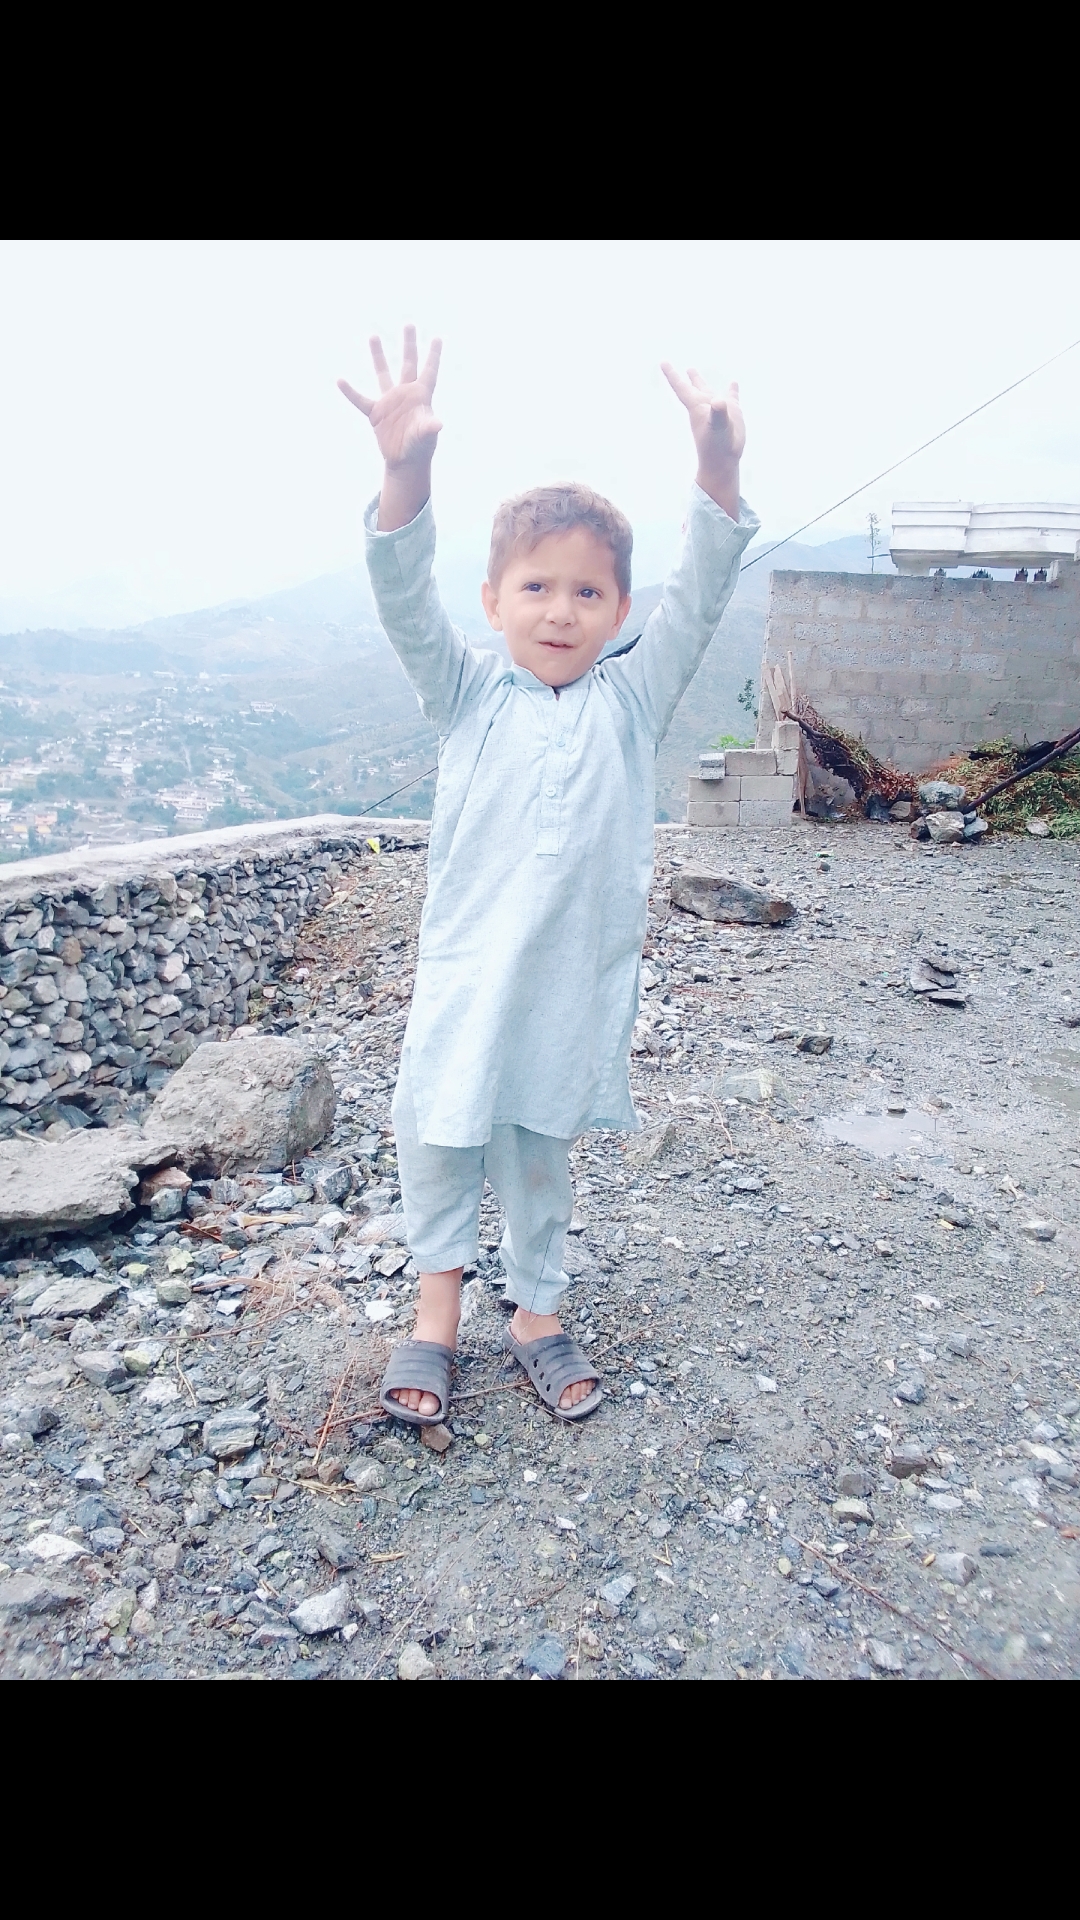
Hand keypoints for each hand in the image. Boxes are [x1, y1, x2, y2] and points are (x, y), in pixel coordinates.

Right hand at [339, 326, 442, 530]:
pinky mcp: (376, 414)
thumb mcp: (426, 436)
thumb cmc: (420, 449)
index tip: (437, 337)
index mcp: (421, 396)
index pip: (429, 371)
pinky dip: (350, 392)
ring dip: (378, 356)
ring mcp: (390, 402)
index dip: (434, 355)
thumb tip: (438, 424)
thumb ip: (429, 427)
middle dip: (409, 344)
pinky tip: (340, 380)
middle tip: (409, 323)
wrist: (405, 463)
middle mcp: (406, 394)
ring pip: (383, 373)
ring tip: (373, 335)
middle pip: (408, 363)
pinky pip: (360, 400)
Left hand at [661, 362, 743, 518]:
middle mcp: (705, 406)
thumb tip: (719, 402)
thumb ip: (718, 414)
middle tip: (667, 365)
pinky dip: (732, 390)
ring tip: (691, 370)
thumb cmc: (718, 447)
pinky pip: (731, 397)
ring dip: (700, 381)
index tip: (662, 361)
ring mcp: (718, 409)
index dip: (672, 374)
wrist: (725, 461)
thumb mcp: (718, 428)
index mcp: (697, 407)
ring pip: (708, 390)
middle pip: (691, 387)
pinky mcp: (732, 413)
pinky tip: (733, 383)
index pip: (681, 387)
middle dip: (682, 377)